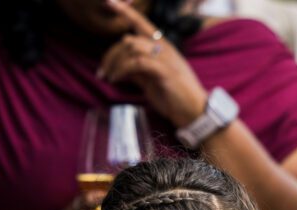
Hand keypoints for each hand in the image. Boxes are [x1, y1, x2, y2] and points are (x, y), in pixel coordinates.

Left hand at [98, 0, 208, 127]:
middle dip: (111, 55)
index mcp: (163, 47)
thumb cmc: (174, 98)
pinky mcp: (164, 72)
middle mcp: (164, 49)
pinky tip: (116, 79)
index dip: (126, 12)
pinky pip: (137, 63)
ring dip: (114, 63)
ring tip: (108, 77)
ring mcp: (165, 59)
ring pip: (131, 48)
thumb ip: (137, 71)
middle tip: (102, 72)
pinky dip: (122, 70)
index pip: (142, 24)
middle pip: (129, 40)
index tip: (109, 2)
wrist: (195, 112)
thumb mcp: (152, 81)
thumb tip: (119, 67)